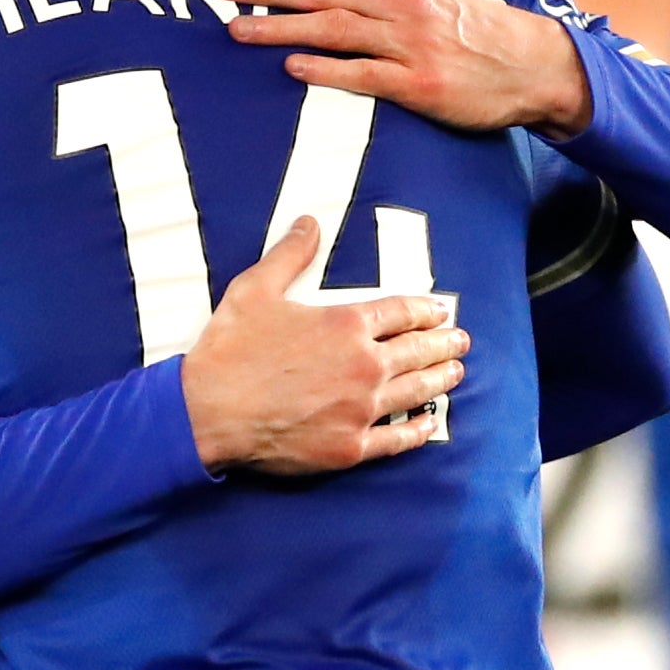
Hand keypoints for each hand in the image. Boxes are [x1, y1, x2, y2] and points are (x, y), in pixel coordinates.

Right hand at [182, 218, 467, 474]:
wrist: (208, 412)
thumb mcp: (256, 289)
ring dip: (440, 380)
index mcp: (346, 325)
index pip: (400, 313)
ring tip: (456, 372)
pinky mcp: (350, 447)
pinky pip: (396, 439)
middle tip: (461, 340)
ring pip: (416, 392)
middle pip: (418, 351)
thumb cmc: (230, 350)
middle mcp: (364, 366)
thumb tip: (309, 223)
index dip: (424, 310)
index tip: (440, 311)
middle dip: (444, 343)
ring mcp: (360, 409)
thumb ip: (289, 255)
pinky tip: (429, 423)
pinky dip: (418, 430)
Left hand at [217, 0, 592, 138]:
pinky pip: (365, 75)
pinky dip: (327, 71)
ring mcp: (410, 43)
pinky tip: (293, 68)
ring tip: (239, 29)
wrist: (527, 64)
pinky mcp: (419, 83)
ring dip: (281, 28)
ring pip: (335, 28)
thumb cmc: (475, 17)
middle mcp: (403, 1)